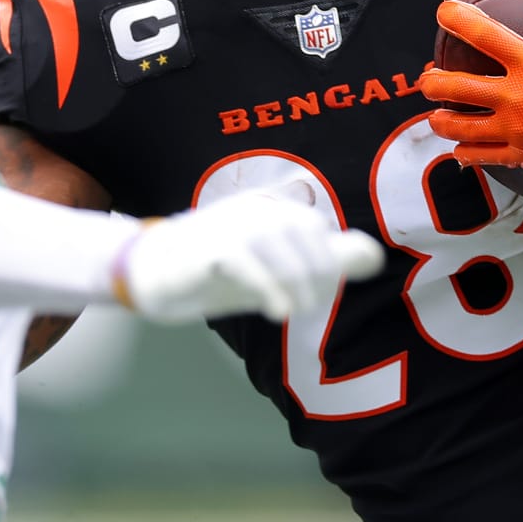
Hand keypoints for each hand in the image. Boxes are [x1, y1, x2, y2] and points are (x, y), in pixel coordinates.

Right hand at [113, 180, 384, 321]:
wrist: (149, 271)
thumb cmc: (215, 270)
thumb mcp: (273, 268)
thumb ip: (320, 260)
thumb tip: (373, 256)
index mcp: (269, 209)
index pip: (315, 229)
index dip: (328, 264)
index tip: (322, 298)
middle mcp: (253, 209)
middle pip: (304, 233)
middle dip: (317, 274)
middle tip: (311, 307)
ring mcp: (230, 224)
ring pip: (280, 246)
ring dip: (296, 283)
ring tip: (293, 312)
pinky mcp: (210, 246)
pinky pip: (249, 262)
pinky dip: (269, 288)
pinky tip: (276, 310)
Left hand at [421, 0, 522, 185]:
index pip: (484, 36)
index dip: (458, 19)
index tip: (442, 12)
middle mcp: (518, 98)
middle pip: (457, 88)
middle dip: (434, 82)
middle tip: (427, 78)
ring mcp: (518, 131)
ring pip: (462, 128)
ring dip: (442, 121)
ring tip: (434, 116)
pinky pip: (485, 156)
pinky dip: (467, 153)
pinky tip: (459, 151)